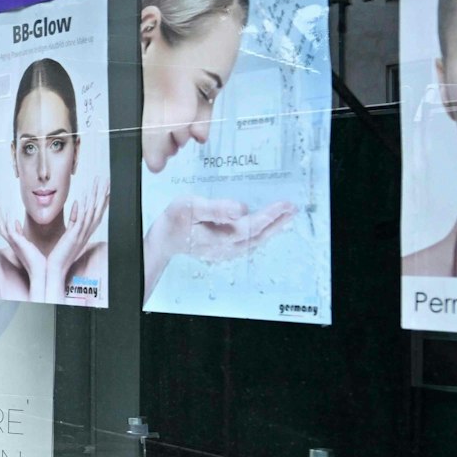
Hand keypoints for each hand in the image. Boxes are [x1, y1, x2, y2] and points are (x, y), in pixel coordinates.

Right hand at [0, 195, 48, 297]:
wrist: (40, 272)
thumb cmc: (36, 260)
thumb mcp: (27, 243)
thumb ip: (20, 234)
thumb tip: (17, 223)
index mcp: (14, 241)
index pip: (4, 227)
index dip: (0, 217)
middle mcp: (11, 242)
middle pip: (0, 226)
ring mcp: (13, 243)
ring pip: (2, 227)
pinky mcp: (18, 243)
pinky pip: (9, 231)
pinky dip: (7, 223)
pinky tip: (7, 214)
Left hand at [43, 177, 108, 300]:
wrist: (55, 271)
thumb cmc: (60, 254)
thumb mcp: (69, 234)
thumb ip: (74, 220)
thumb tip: (76, 205)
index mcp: (85, 232)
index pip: (96, 213)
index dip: (102, 200)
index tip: (106, 188)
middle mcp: (86, 233)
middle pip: (98, 210)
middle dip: (103, 195)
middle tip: (107, 181)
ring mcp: (81, 235)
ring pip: (91, 213)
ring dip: (96, 198)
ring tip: (100, 184)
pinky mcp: (73, 237)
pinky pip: (80, 220)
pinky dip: (82, 209)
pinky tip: (83, 198)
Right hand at [145, 196, 297, 296]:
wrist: (162, 241)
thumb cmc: (174, 221)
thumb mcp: (190, 207)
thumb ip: (216, 208)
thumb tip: (242, 209)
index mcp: (222, 236)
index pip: (253, 226)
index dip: (271, 215)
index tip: (285, 204)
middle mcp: (228, 248)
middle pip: (259, 236)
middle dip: (277, 222)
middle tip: (293, 209)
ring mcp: (226, 252)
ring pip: (256, 241)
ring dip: (272, 229)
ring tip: (286, 217)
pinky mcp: (223, 251)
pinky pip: (248, 244)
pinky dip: (261, 235)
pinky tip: (266, 228)